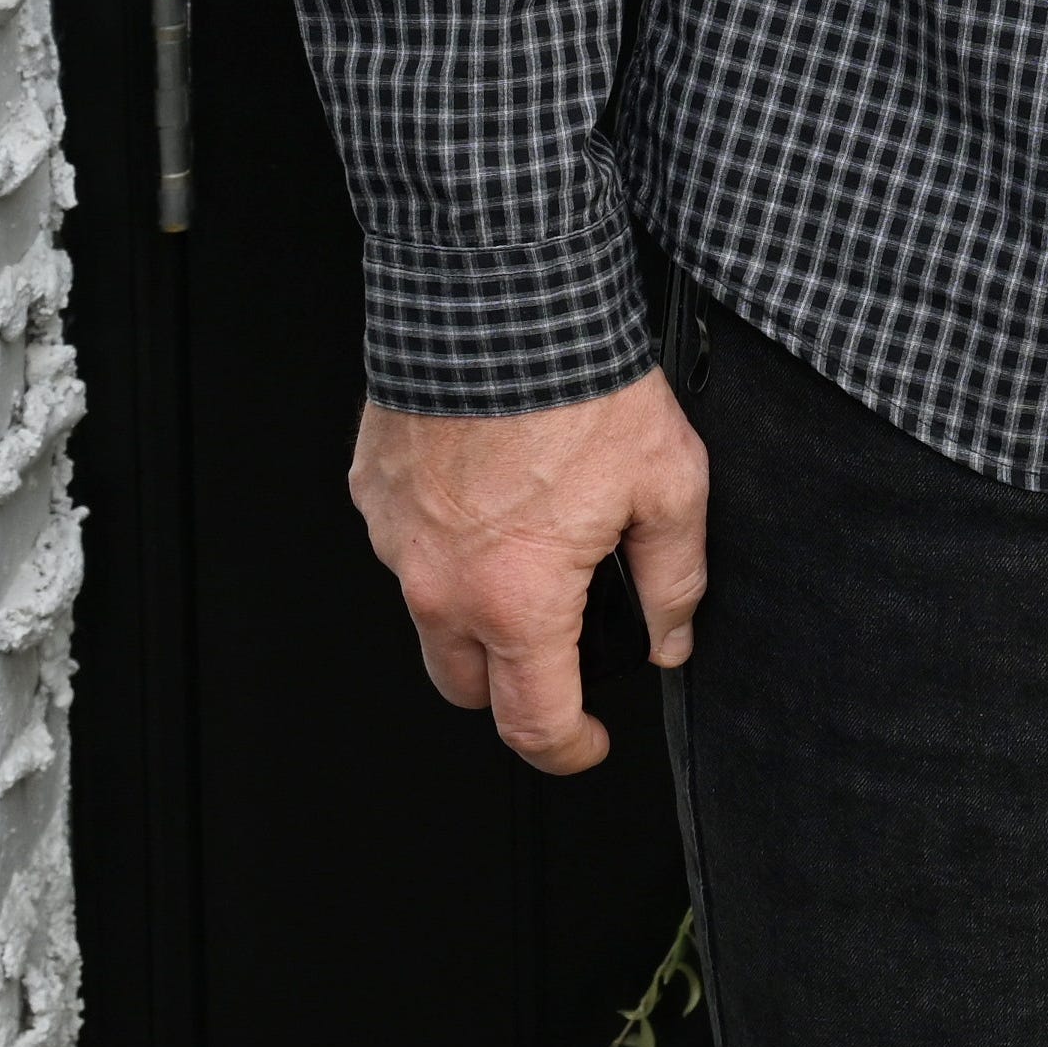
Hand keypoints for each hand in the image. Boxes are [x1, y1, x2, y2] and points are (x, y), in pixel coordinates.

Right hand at [347, 371, 712, 774]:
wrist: (500, 296)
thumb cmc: (578, 382)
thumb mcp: (669, 486)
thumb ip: (674, 579)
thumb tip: (671, 637)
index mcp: (516, 600)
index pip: (532, 723)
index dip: (568, 750)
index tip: (588, 742)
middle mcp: (440, 584)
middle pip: (466, 685)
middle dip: (514, 684)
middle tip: (563, 641)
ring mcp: (396, 539)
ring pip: (428, 613)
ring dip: (473, 604)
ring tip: (530, 538)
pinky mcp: (372, 491)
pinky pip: (405, 543)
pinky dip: (443, 538)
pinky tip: (489, 490)